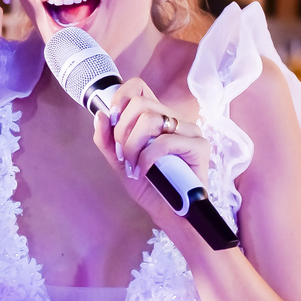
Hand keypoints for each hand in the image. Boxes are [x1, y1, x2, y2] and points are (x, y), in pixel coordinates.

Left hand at [92, 77, 210, 227]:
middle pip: (141, 103)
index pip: (138, 86)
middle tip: (124, 154)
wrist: (168, 215)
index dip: (121, 97)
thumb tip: (100, 114)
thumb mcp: (119, 161)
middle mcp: (174, 119)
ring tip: (133, 165)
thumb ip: (107, 139)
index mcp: (157, 116)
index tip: (112, 118)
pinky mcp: (200, 147)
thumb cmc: (148, 186)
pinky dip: (146, 158)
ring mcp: (189, 131)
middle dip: (122, 130)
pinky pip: (165, 142)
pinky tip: (143, 171)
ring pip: (151, 119)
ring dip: (133, 145)